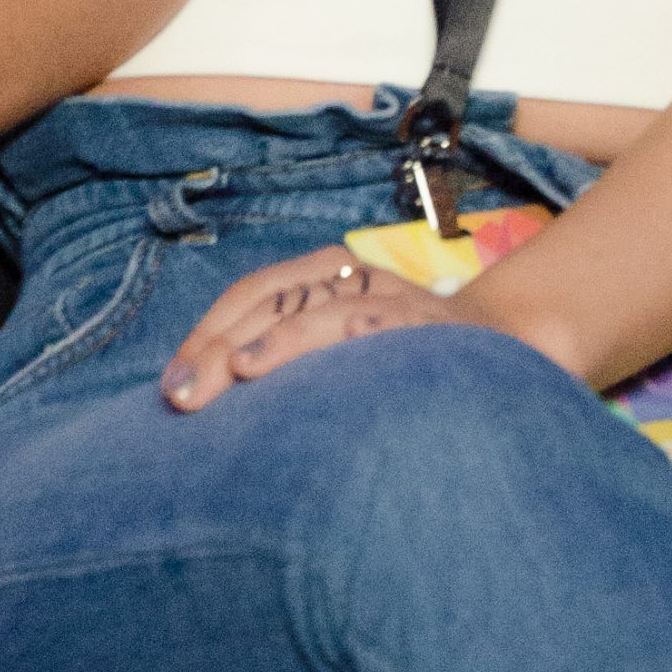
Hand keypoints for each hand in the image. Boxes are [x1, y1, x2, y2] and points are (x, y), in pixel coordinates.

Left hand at [160, 245, 456, 410]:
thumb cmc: (401, 356)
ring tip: (222, 379)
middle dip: (216, 346)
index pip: (253, 293)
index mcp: (325, 273)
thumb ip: (289, 360)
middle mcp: (351, 274)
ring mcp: (387, 296)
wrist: (500, 345)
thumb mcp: (341, 347)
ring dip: (261, 345)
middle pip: (268, 299)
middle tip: (178, 397)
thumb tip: (211, 395)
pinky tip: (284, 363)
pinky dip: (322, 338)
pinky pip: (364, 324)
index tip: (172, 385)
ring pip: (309, 308)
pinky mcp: (418, 325)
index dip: (206, 333)